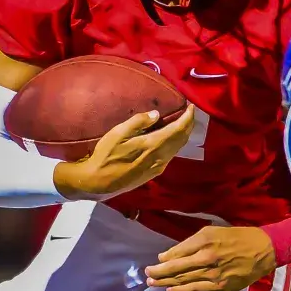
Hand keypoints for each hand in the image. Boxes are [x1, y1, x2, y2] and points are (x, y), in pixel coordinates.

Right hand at [54, 105, 194, 198]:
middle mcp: (160, 157)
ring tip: (183, 123)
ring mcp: (158, 167)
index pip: (178, 129)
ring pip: (178, 148)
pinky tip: (171, 139)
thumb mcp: (117, 134)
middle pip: (182, 139)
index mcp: (153, 145)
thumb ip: (138, 122)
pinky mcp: (154, 173)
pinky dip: (176, 144)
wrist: (99, 183)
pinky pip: (171, 155)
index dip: (188, 118)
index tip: (191, 107)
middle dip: (188, 125)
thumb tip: (156, 114)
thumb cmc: (105, 156)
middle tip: (189, 112)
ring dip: (183, 135)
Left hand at [145, 226, 275, 290]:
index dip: (165, 258)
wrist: (264, 249)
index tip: (156, 261)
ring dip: (166, 282)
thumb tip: (171, 254)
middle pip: (177, 268)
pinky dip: (181, 290)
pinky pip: (196, 289)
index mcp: (206, 240)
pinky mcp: (220, 286)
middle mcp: (208, 257)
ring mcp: (214, 274)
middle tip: (146, 274)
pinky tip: (171, 290)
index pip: (178, 252)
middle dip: (159, 272)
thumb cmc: (239, 236)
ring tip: (152, 283)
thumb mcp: (215, 230)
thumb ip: (193, 241)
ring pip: (184, 280)